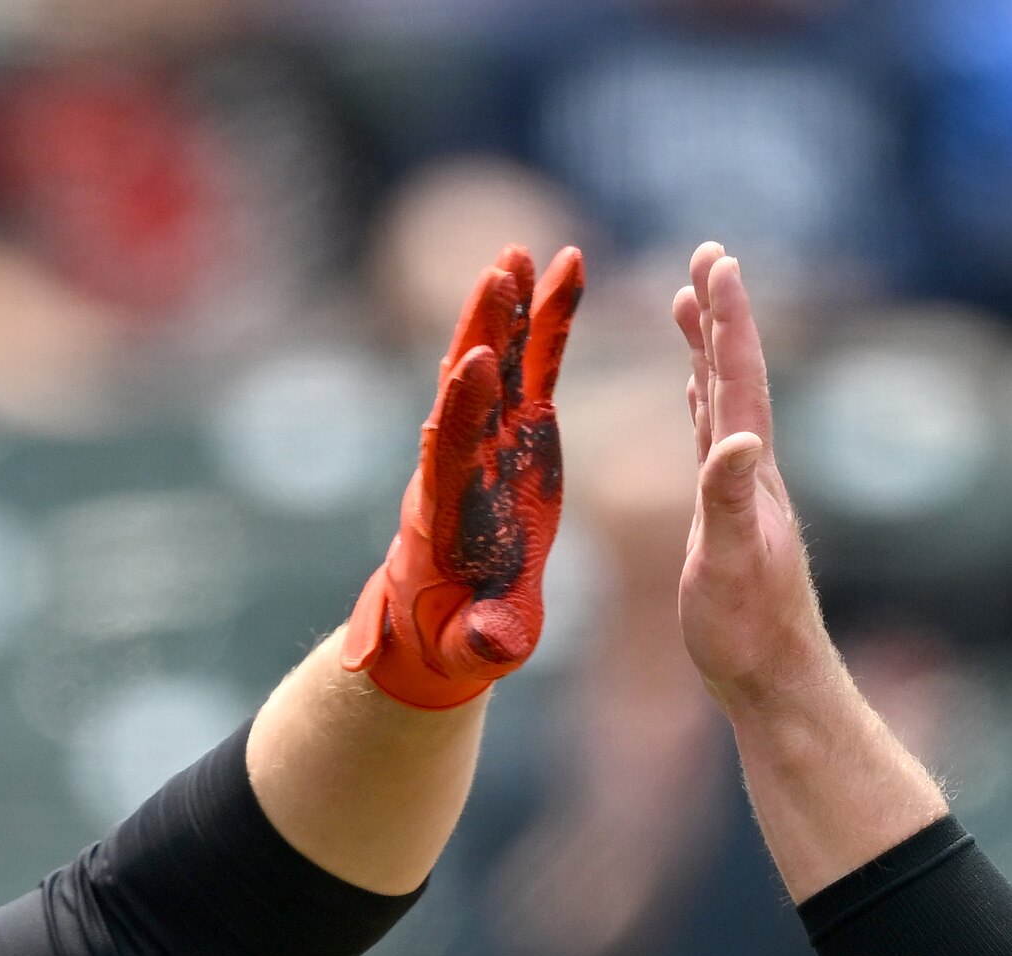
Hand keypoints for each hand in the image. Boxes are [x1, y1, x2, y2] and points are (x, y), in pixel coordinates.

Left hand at [341, 242, 581, 708]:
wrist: (445, 619)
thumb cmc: (460, 639)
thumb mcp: (477, 649)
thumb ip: (487, 641)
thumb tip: (492, 642)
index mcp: (451, 511)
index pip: (453, 451)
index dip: (465, 408)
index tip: (480, 363)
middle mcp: (463, 462)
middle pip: (466, 387)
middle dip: (480, 332)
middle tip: (497, 275)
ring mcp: (490, 439)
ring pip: (496, 361)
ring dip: (508, 308)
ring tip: (523, 251)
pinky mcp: (518, 430)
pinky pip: (535, 366)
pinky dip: (548, 320)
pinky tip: (566, 269)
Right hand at [674, 244, 830, 713]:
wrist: (774, 679)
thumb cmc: (747, 631)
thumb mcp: (728, 565)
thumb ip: (728, 500)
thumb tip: (739, 439)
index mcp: (750, 473)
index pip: (740, 381)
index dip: (730, 320)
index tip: (719, 261)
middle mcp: (752, 472)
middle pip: (734, 376)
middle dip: (720, 315)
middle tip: (708, 256)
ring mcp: (742, 492)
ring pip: (721, 403)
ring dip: (709, 352)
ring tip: (693, 306)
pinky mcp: (726, 517)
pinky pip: (712, 442)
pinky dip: (703, 407)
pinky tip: (696, 397)